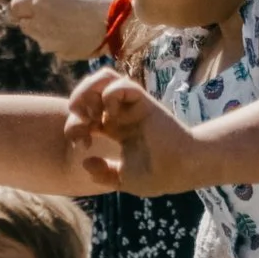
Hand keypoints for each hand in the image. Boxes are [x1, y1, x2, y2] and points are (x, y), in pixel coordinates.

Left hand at [4, 0, 122, 63]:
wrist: (117, 22)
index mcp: (37, 1)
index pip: (13, 5)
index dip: (22, 2)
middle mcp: (38, 24)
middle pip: (23, 22)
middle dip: (32, 16)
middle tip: (53, 8)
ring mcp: (49, 41)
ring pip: (37, 36)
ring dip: (44, 29)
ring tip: (68, 19)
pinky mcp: (61, 53)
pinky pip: (54, 46)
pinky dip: (60, 40)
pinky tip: (77, 31)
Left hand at [64, 67, 199, 197]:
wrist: (183, 170)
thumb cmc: (159, 175)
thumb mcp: (123, 180)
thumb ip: (104, 174)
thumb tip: (85, 161)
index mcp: (114, 129)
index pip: (84, 115)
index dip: (75, 127)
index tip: (83, 146)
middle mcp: (121, 113)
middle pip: (90, 90)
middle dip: (77, 103)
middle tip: (82, 124)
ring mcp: (131, 105)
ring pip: (103, 77)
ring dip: (88, 90)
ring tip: (90, 113)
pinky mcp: (143, 101)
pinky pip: (121, 83)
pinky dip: (109, 95)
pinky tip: (111, 115)